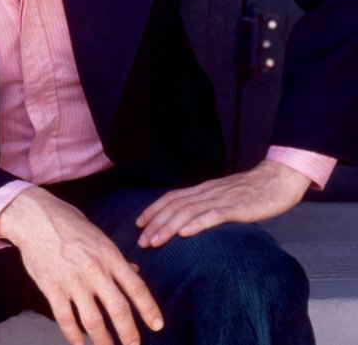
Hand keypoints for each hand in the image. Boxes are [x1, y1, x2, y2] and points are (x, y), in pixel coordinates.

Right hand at [0, 187, 163, 344]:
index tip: (157, 325)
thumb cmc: (67, 223)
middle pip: (119, 310)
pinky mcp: (52, 288)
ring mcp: (72, 281)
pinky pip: (65, 319)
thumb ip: (116, 258)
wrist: (33, 217)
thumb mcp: (98, 235)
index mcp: (109, 255)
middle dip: (129, 334)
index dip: (149, 309)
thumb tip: (135, 272)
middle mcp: (94, 270)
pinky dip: (73, 336)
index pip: (136, 287)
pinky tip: (79, 344)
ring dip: (103, 341)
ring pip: (93, 321)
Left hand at [135, 159, 309, 247]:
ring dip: (169, 227)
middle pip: (174, 206)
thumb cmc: (254, 190)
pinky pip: (214, 215)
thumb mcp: (226, 196)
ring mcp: (222, 199)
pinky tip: (185, 233)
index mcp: (204, 189)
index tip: (139, 224)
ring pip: (188, 212)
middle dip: (155, 224)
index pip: (171, 197)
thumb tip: (193, 220)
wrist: (279, 178)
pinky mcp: (238, 207)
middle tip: (141, 241)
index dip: (153, 210)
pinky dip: (197, 224)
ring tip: (155, 242)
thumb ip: (210, 205)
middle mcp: (208, 192)